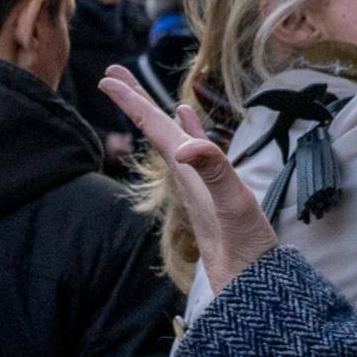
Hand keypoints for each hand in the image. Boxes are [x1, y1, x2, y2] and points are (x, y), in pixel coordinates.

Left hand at [98, 66, 275, 290]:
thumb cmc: (242, 245)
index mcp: (186, 170)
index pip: (154, 127)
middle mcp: (185, 173)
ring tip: (142, 93)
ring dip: (155, 113)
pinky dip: (189, 130)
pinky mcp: (211, 188)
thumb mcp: (233, 204)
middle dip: (134, 100)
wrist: (248, 282)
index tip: (108, 79)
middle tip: (112, 74)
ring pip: (169, 137)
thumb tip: (183, 149)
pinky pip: (194, 149)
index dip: (132, 101)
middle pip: (153, 129)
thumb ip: (213, 171)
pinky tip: (186, 121)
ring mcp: (197, 181)